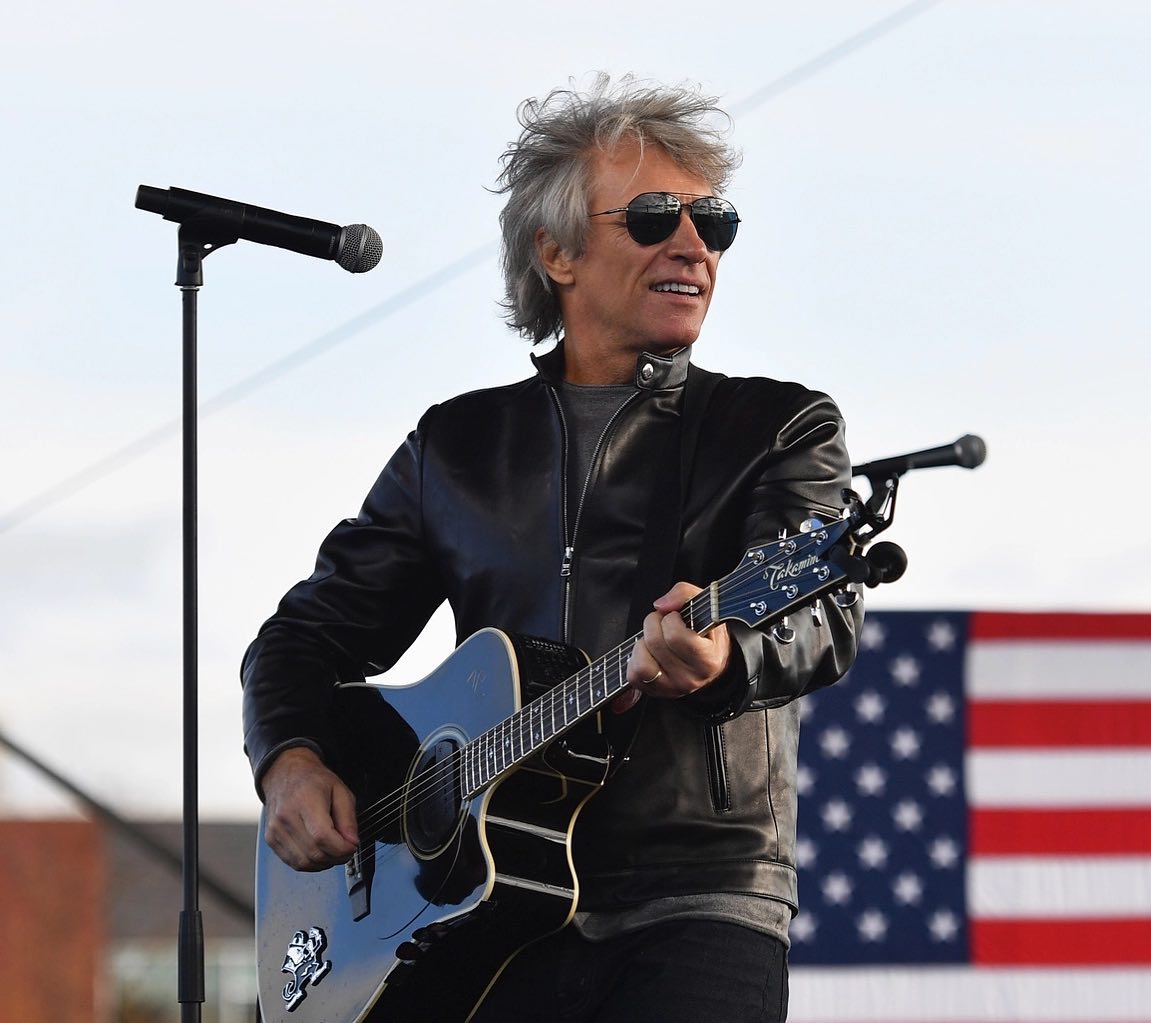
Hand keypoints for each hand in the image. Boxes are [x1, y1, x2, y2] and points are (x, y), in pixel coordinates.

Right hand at [260, 746, 358, 870]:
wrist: (285, 774)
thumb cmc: (312, 780)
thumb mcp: (340, 790)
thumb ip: (348, 817)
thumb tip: (351, 842)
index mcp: (305, 801)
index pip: (322, 837)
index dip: (341, 848)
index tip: (352, 846)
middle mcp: (286, 817)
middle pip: (314, 853)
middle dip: (336, 857)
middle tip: (346, 849)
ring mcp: (276, 830)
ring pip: (303, 863)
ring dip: (324, 862)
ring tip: (333, 850)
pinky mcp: (271, 839)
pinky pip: (293, 863)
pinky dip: (310, 863)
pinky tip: (319, 852)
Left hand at [622, 581, 730, 702]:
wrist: (710, 661)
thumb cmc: (706, 632)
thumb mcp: (704, 606)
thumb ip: (684, 594)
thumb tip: (661, 605)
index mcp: (708, 660)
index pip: (675, 637)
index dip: (670, 619)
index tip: (676, 617)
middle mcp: (690, 679)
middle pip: (654, 643)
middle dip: (654, 623)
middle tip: (663, 623)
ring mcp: (672, 689)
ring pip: (641, 663)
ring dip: (642, 644)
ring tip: (654, 639)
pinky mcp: (655, 692)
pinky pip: (633, 675)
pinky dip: (635, 659)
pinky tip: (648, 653)